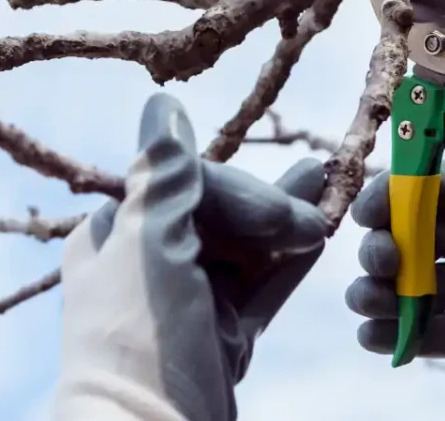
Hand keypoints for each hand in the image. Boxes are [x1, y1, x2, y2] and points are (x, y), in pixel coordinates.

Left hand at [54, 93, 327, 420]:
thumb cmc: (138, 340)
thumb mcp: (149, 246)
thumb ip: (163, 176)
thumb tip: (162, 105)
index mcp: (115, 236)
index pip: (184, 184)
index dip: (236, 191)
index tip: (279, 214)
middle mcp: (147, 264)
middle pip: (218, 214)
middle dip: (268, 204)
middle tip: (318, 206)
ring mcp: (187, 304)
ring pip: (244, 250)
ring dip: (285, 223)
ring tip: (328, 184)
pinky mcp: (219, 339)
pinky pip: (257, 290)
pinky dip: (286, 266)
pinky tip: (318, 239)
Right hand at [346, 150, 444, 405]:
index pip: (437, 186)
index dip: (396, 194)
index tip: (370, 209)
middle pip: (418, 237)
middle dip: (385, 247)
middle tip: (382, 261)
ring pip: (423, 287)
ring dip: (385, 293)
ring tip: (368, 302)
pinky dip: (410, 337)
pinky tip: (379, 338)